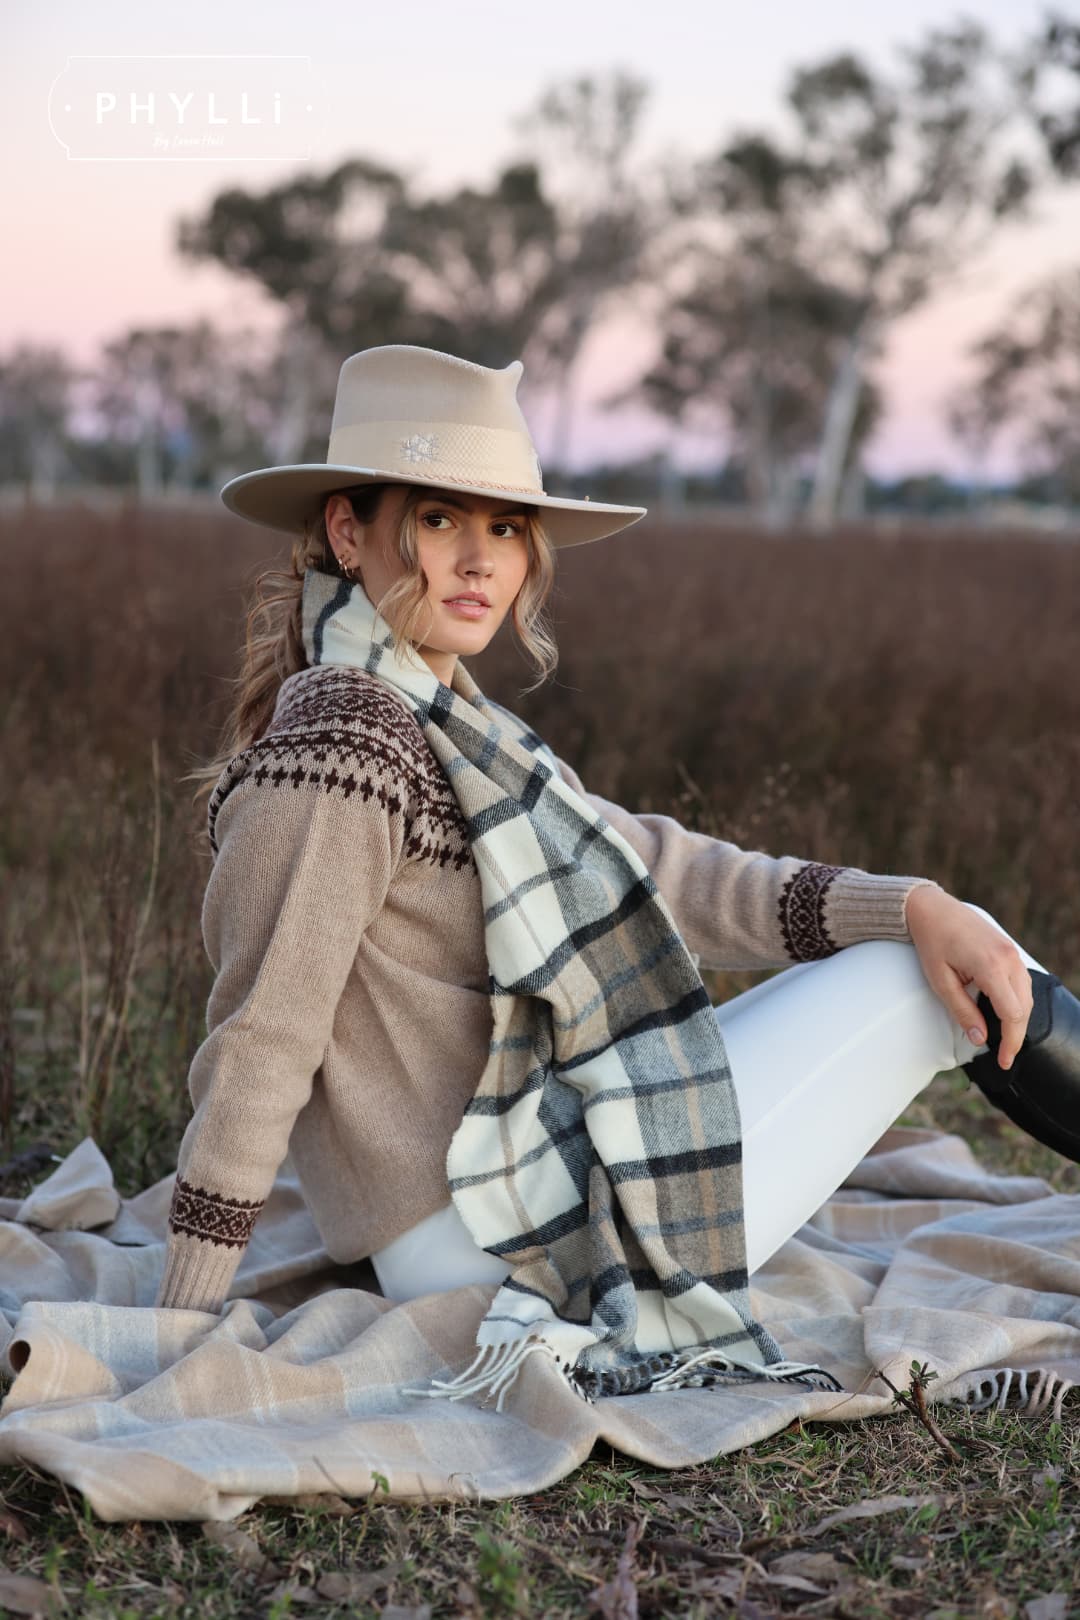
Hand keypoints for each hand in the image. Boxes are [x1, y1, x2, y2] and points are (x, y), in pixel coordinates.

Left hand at [904, 885, 1033, 1070]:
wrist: (933, 909)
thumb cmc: (932, 942)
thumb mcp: (940, 981)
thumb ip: (962, 1011)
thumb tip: (980, 1039)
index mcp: (991, 966)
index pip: (1012, 1014)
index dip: (1010, 1041)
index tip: (1003, 1060)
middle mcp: (1008, 959)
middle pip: (1024, 1008)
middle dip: (1015, 1035)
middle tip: (1004, 1056)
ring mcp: (1012, 952)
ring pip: (1027, 996)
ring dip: (1018, 1020)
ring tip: (1003, 1039)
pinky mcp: (1011, 950)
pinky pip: (1022, 983)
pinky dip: (1017, 1002)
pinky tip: (1004, 1014)